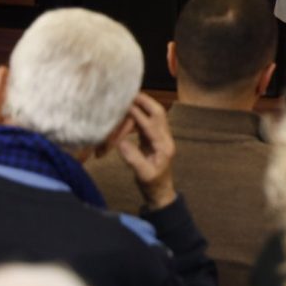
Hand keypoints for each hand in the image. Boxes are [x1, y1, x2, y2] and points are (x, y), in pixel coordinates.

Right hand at [116, 92, 176, 209]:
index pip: (151, 125)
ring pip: (152, 116)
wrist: (160, 192)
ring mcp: (160, 138)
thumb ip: (133, 159)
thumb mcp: (143, 175)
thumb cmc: (152, 185)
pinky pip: (146, 123)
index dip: (138, 114)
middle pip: (158, 113)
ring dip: (140, 107)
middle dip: (145, 101)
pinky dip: (136, 116)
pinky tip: (125, 113)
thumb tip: (121, 143)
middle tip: (129, 92)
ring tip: (125, 100)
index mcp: (164, 146)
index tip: (125, 104)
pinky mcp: (153, 139)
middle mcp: (165, 138)